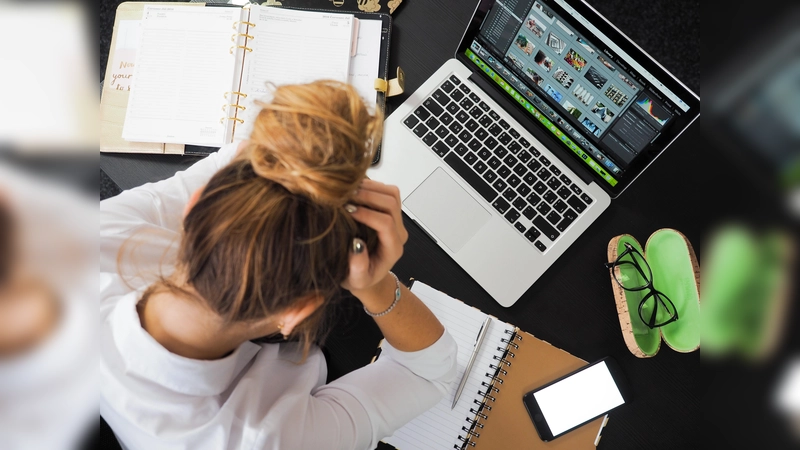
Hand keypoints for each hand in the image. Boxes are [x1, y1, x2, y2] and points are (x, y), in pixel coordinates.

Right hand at [342, 179, 407, 293]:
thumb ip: (358, 267)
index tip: (347, 211)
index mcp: (393, 248)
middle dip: (368, 196)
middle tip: (345, 196)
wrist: (367, 274)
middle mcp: (398, 232)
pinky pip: (386, 191)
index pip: (386, 223)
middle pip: (391, 203)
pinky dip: (371, 185)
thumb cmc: (360, 278)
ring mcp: (396, 220)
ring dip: (370, 187)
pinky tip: (353, 189)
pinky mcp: (390, 211)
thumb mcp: (356, 280)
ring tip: (348, 190)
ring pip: (391, 193)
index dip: (367, 214)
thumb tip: (356, 244)